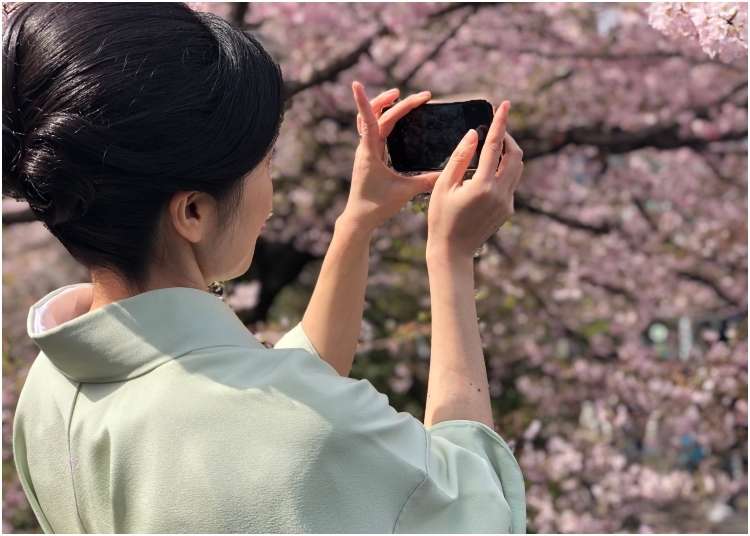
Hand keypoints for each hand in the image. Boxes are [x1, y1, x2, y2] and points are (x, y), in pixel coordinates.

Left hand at [339, 81, 440, 232]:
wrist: (359, 218)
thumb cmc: (378, 206)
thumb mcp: (405, 192)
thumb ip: (426, 181)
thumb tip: (448, 173)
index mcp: (370, 152)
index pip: (368, 121)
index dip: (364, 101)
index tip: (356, 85)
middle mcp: (366, 148)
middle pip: (379, 116)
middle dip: (398, 103)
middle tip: (422, 96)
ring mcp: (366, 151)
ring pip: (372, 120)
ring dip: (385, 106)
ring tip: (401, 97)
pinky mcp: (369, 156)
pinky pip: (374, 130)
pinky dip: (383, 120)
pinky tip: (396, 119)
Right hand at [425, 101, 523, 260]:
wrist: (453, 251)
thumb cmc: (441, 217)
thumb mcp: (443, 185)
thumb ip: (459, 158)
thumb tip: (474, 134)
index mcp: (482, 185)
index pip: (495, 145)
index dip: (500, 122)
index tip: (505, 105)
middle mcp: (499, 193)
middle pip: (515, 154)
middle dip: (508, 137)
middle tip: (495, 128)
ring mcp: (507, 202)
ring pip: (517, 168)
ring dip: (509, 153)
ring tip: (492, 147)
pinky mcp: (508, 210)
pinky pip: (511, 182)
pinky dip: (503, 170)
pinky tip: (487, 172)